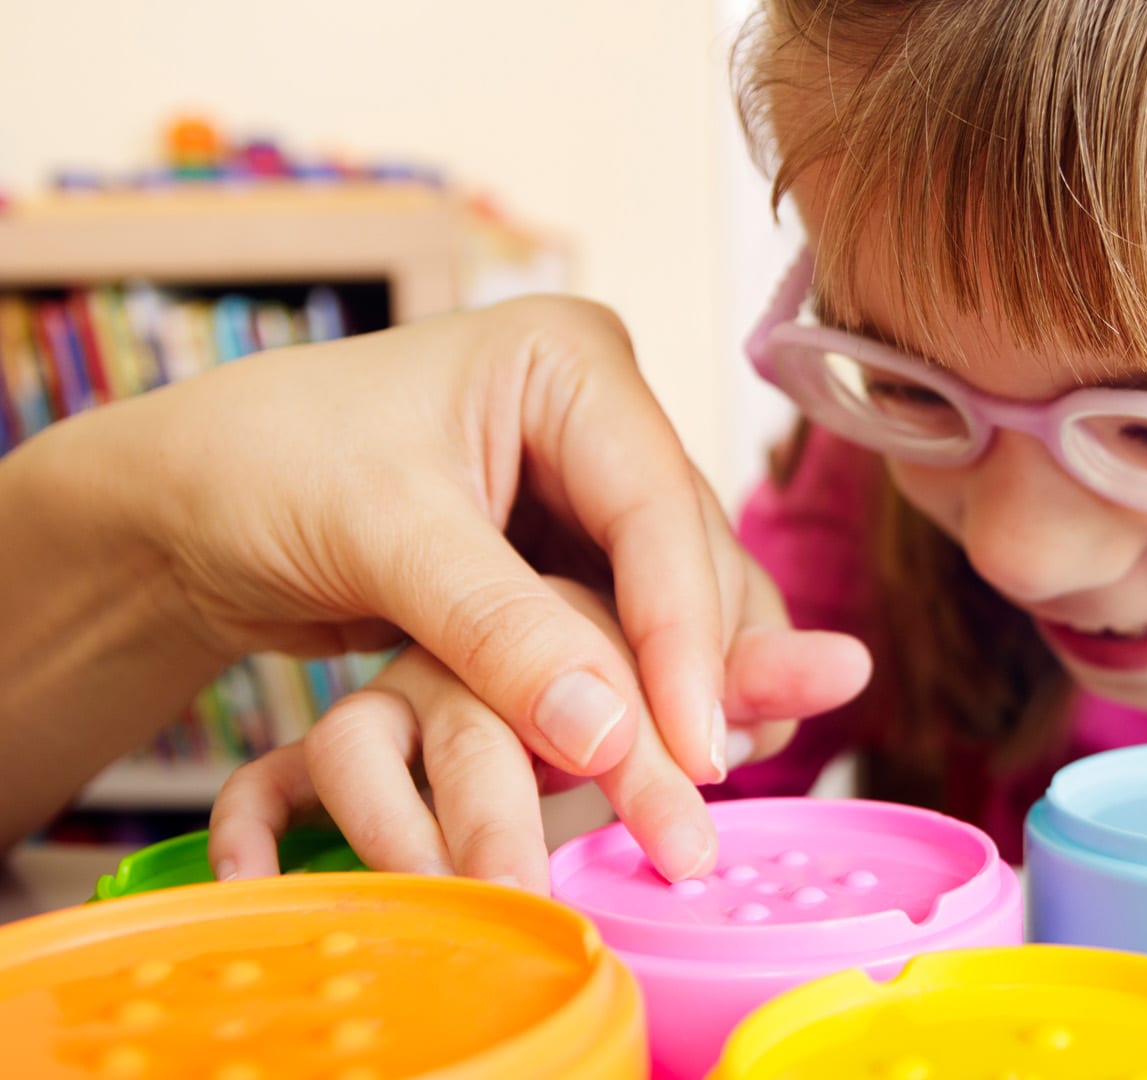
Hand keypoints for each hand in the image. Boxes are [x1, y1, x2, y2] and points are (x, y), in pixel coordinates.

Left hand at [44, 295, 867, 874]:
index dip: (683, 631)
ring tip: (694, 793)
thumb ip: (500, 630)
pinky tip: (664, 769)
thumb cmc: (261, 470)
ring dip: (685, 697)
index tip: (694, 745)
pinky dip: (647, 703)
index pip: (658, 505)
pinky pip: (637, 637)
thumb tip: (610, 737)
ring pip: (681, 605)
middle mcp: (605, 422)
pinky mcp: (575, 562)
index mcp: (571, 362)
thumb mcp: (380, 536)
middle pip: (689, 557)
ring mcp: (595, 494)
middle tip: (696, 791)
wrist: (186, 509)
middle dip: (692, 675)